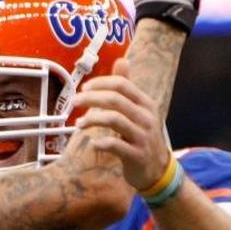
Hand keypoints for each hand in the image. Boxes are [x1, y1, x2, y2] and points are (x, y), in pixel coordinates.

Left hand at [73, 58, 168, 190]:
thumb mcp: (138, 110)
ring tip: (78, 124)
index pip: (122, 84)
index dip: (100, 83)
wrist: (157, 170)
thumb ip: (127, 88)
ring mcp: (143, 136)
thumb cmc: (141, 136)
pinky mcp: (137, 155)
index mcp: (145, 103)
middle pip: (115, 99)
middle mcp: (146, 117)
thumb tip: (122, 60)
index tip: (83, 88)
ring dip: (91, 119)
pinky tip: (92, 143)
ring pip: (114, 120)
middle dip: (90, 98)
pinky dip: (101, 142)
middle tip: (73, 102)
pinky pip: (115, 145)